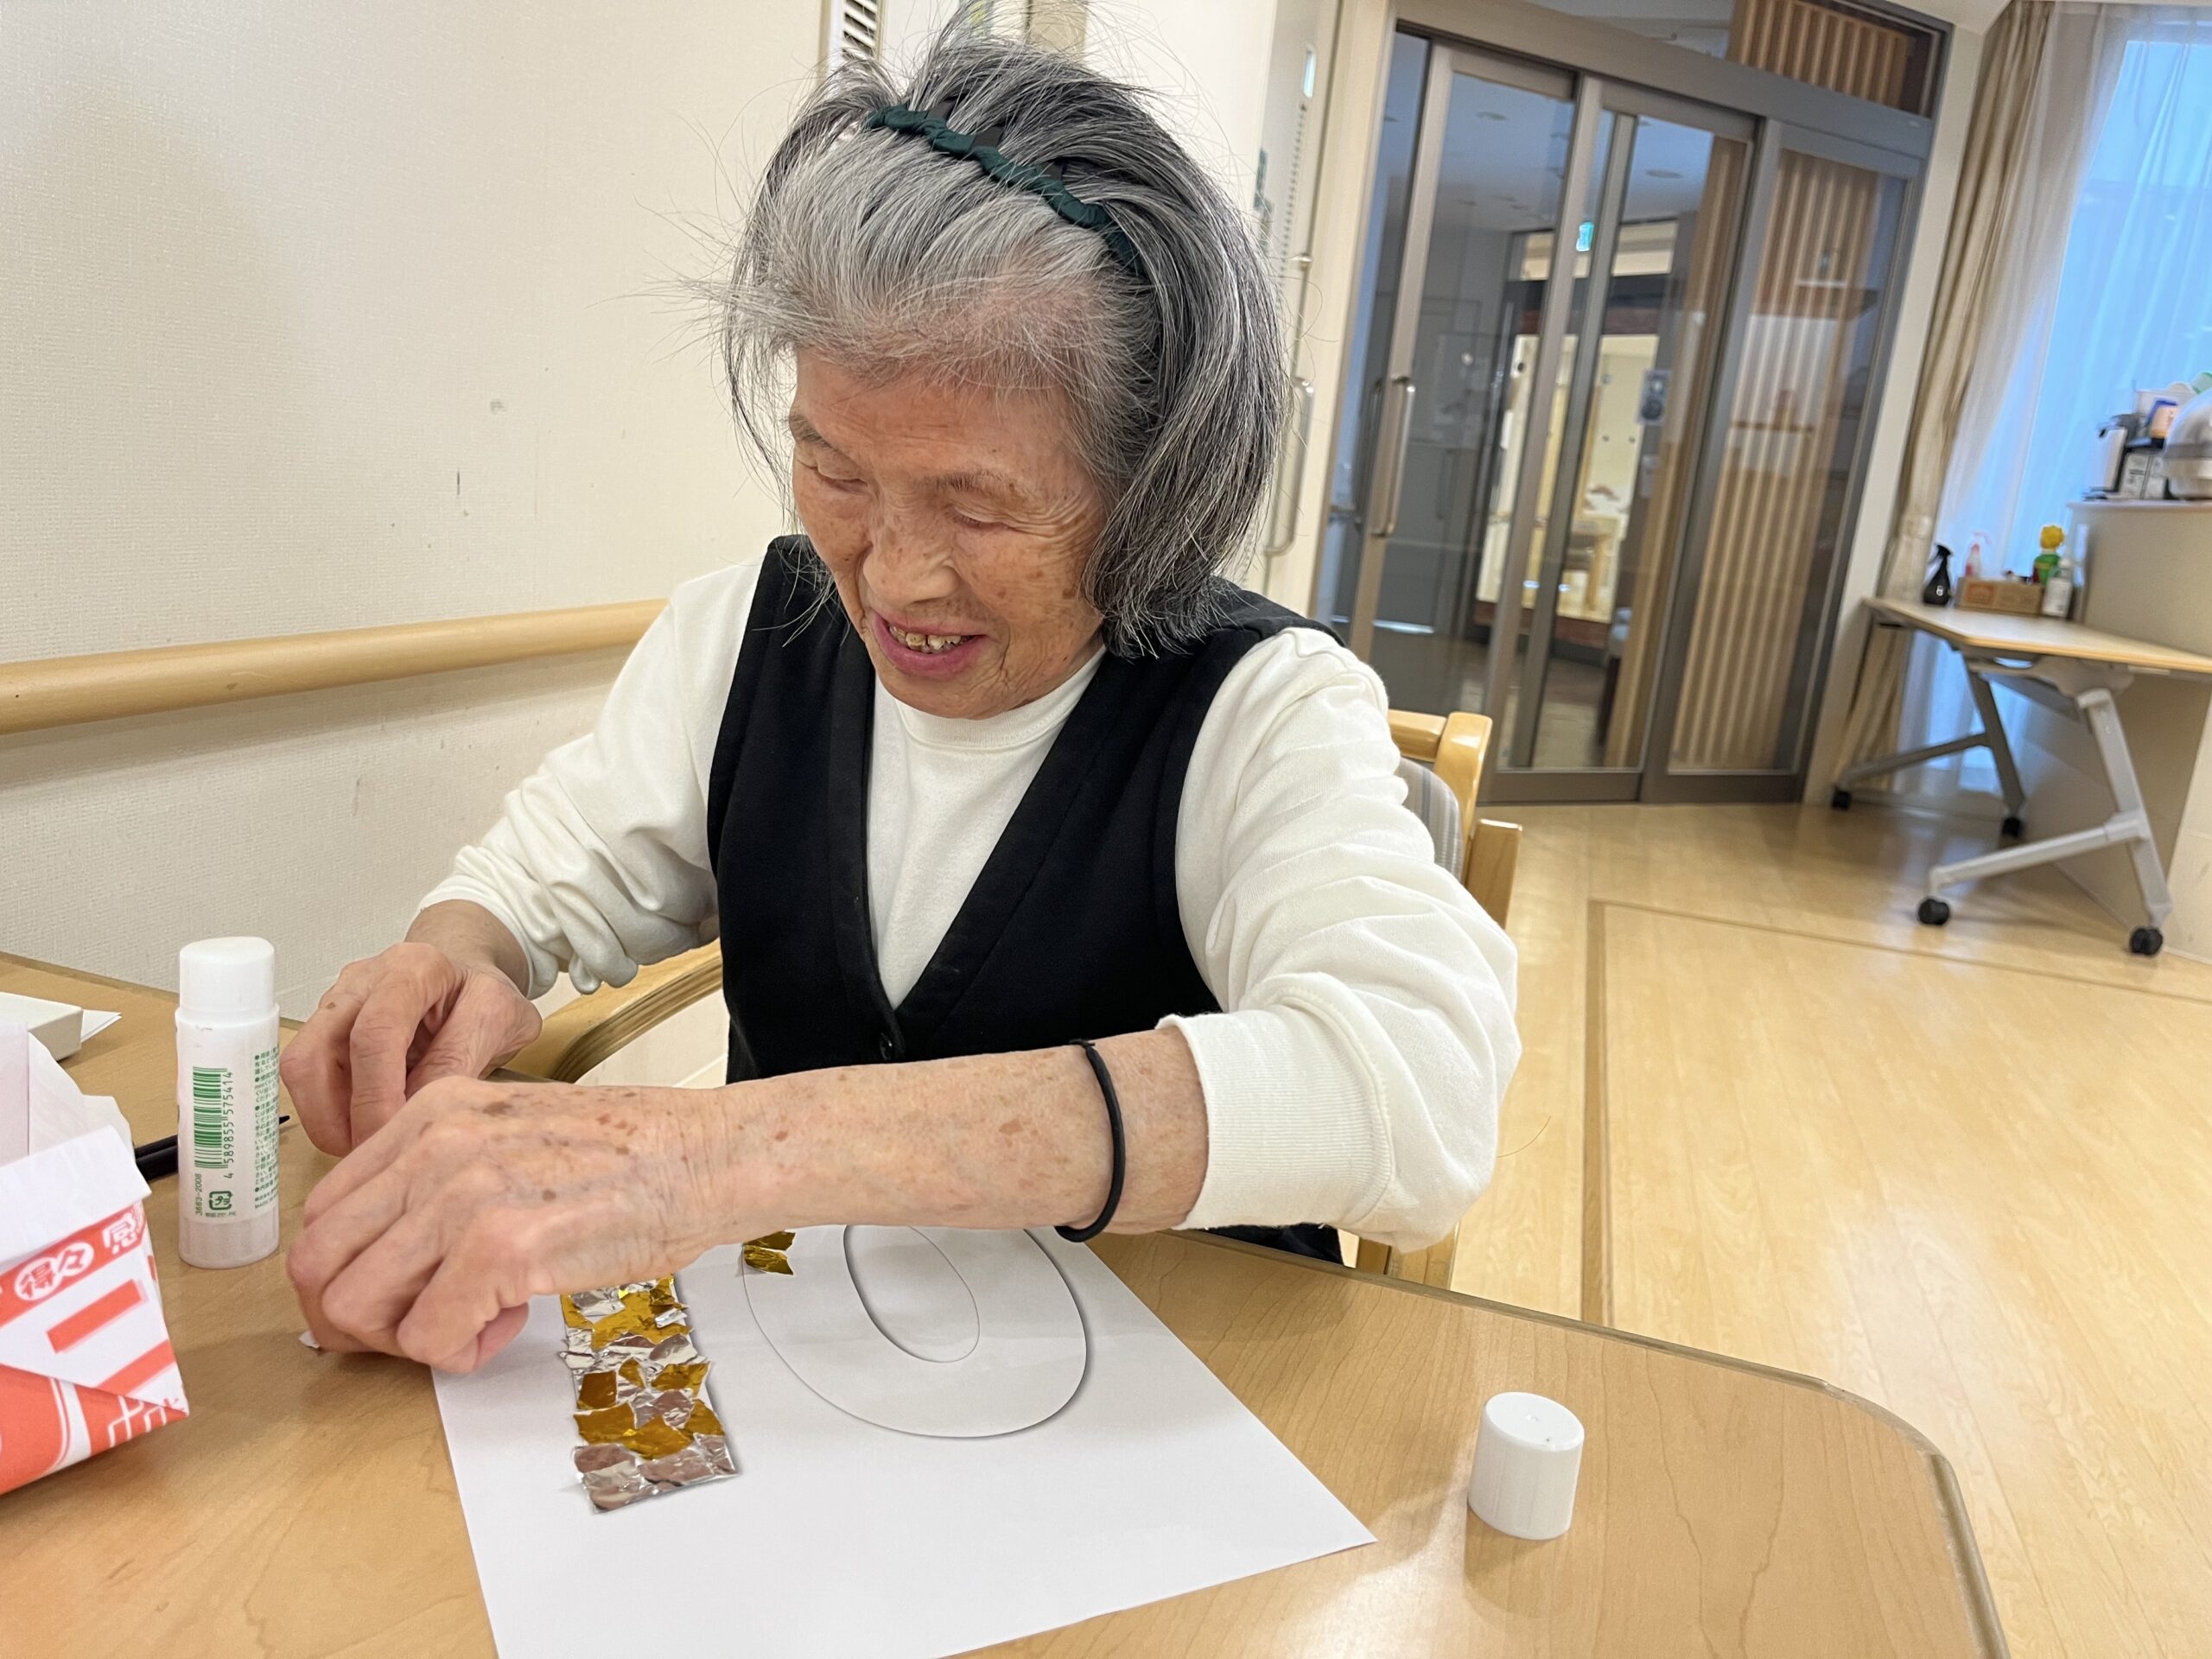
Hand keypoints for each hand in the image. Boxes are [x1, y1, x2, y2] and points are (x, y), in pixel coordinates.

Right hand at [282, 942, 541, 1153]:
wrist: (467, 976)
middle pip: (315, 1054)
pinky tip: (364, 1126)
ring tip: (369, 1145)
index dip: (375, 1095)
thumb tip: (410, 1114)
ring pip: (301, 1070)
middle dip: (335, 1117)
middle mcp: (360, 982)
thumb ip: (457, 1062)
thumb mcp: (498, 1021)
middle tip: (370, 1153)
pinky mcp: (324, 1029)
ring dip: (327, 1119)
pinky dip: (330, 1112)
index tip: (390, 1137)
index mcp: (411, 969)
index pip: (375, 1033)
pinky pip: (308, 1078)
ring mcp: (334, 1005)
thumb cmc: (481, 996)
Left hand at [287, 1075, 736, 1370]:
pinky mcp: (503, 1246)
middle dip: (360, 1318)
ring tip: (470, 1323)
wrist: (706, 1157)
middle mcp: (434, 1146)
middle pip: (320, 1264)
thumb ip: (443, 1177)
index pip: (323, 1214)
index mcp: (431, 1114)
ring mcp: (464, 1194)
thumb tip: (392, 1254)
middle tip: (419, 1326)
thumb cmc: (630, 1156)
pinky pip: (426, 1337)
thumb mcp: (511, 1132)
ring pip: (356, 1306)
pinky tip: (506, 1326)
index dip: (347, 1273)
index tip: (394, 1297)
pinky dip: (457, 1352)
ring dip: (406, 1337)